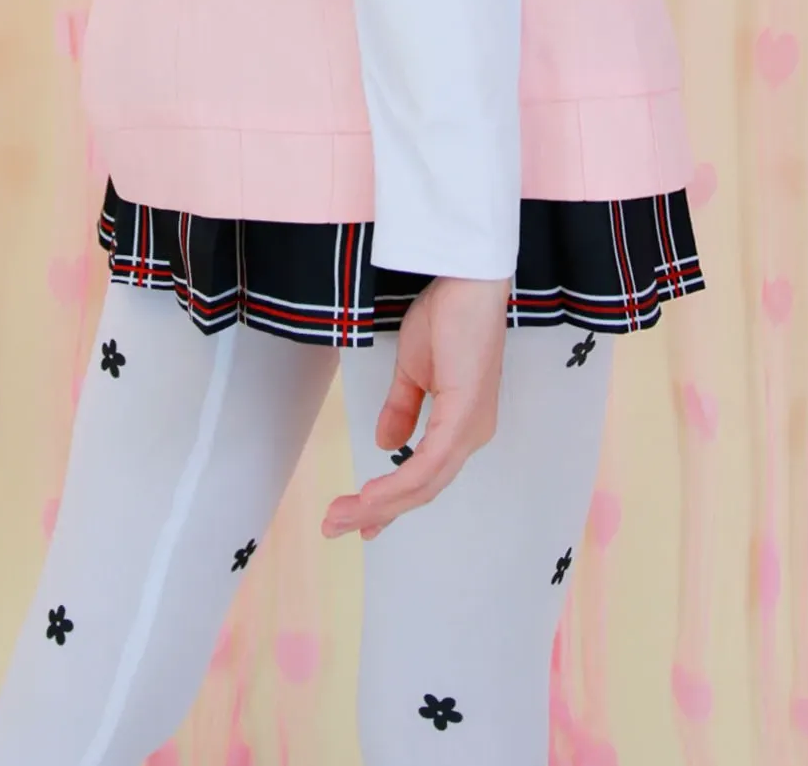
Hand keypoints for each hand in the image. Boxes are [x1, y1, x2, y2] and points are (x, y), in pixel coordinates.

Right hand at [321, 274, 511, 541]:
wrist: (468, 282)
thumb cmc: (450, 314)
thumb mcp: (414, 369)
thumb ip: (402, 408)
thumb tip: (386, 444)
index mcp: (462, 425)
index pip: (426, 476)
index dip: (392, 501)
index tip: (363, 524)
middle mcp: (471, 435)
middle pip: (422, 489)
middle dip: (376, 511)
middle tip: (336, 525)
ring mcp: (470, 429)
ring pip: (423, 484)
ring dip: (379, 504)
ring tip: (342, 515)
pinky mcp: (464, 418)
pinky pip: (428, 465)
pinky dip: (398, 484)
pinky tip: (372, 495)